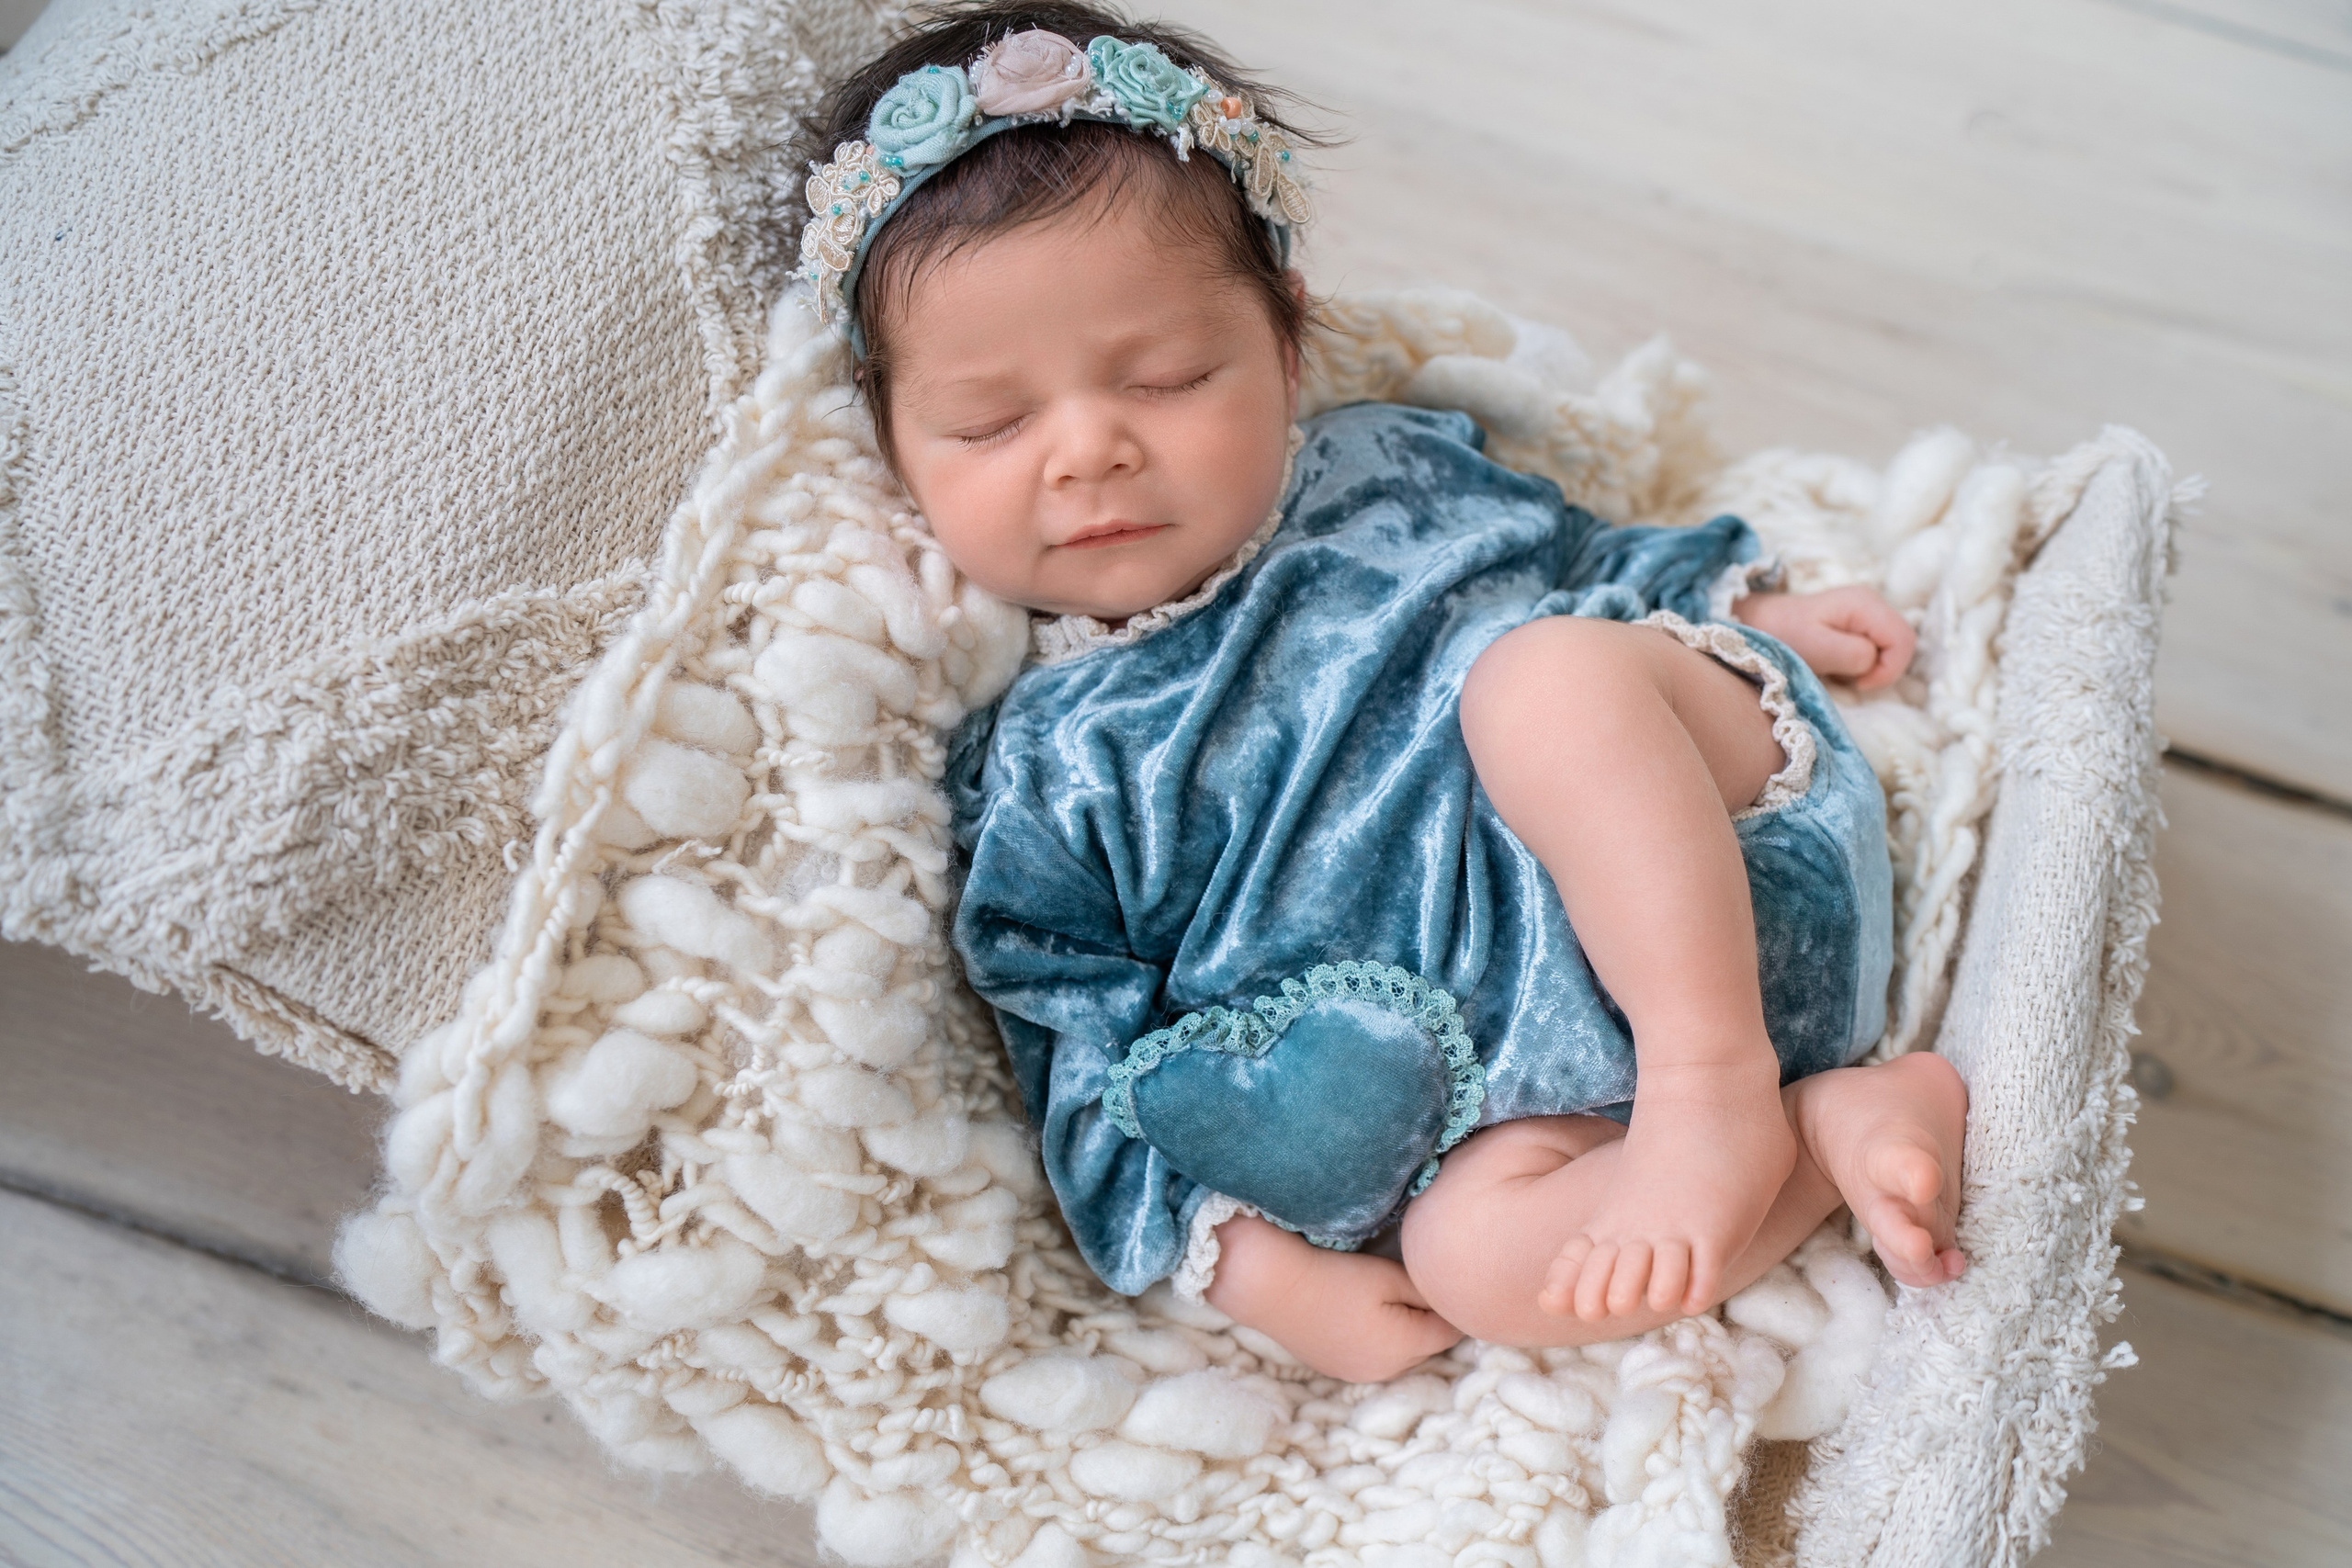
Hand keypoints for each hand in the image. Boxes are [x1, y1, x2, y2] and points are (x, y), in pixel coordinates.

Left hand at [1732, 586, 1913, 689]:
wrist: (1761, 624)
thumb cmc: (1783, 636)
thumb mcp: (1815, 648)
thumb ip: (1851, 653)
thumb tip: (1872, 659)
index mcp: (1865, 604)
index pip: (1904, 640)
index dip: (1889, 668)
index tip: (1859, 683)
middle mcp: (1872, 602)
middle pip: (1903, 643)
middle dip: (1883, 668)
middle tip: (1851, 679)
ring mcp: (1868, 611)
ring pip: (1893, 647)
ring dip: (1873, 666)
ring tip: (1842, 670)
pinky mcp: (1861, 623)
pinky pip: (1879, 648)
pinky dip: (1865, 662)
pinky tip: (1841, 663)